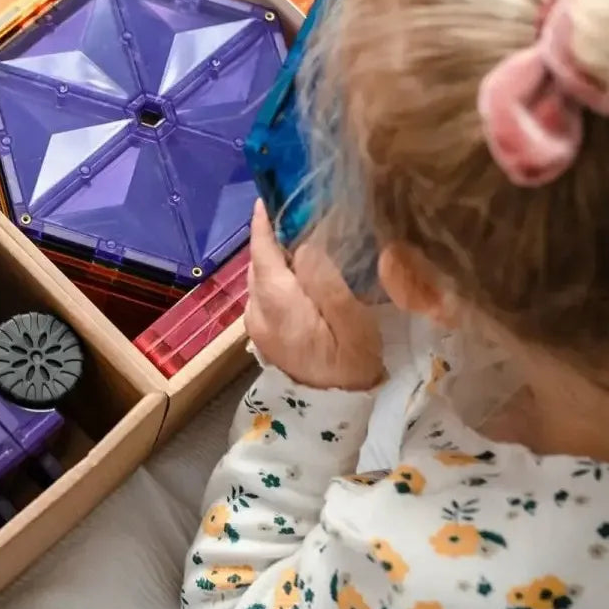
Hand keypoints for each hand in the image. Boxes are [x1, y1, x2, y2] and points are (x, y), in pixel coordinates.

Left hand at [245, 200, 384, 390]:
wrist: (328, 419)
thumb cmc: (349, 370)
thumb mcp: (352, 325)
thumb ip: (327, 281)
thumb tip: (308, 243)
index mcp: (275, 301)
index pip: (262, 248)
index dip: (266, 219)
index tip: (276, 190)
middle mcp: (256, 308)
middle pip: (260, 259)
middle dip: (276, 233)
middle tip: (303, 207)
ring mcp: (255, 323)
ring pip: (262, 275)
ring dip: (279, 255)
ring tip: (307, 235)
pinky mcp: (263, 334)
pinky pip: (266, 292)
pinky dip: (280, 275)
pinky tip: (305, 273)